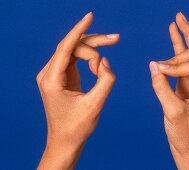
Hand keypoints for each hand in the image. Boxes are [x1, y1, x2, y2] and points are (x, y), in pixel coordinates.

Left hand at [37, 12, 119, 168]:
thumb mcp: (95, 104)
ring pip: (75, 51)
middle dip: (95, 42)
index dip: (79, 30)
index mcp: (52, 79)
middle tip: (116, 38)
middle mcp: (50, 73)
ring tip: (107, 61)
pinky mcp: (62, 77)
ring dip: (93, 51)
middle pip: (73, 47)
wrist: (66, 140)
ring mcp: (55, 74)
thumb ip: (105, 80)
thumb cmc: (77, 126)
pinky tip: (98, 65)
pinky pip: (75, 60)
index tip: (90, 16)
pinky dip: (89, 59)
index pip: (65, 47)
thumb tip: (105, 60)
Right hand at [150, 12, 188, 169]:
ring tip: (175, 23)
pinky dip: (179, 48)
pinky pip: (184, 62)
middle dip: (188, 35)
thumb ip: (162, 87)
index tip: (158, 70)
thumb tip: (153, 66)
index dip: (175, 66)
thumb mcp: (173, 113)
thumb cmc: (186, 135)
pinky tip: (176, 33)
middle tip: (180, 17)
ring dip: (181, 41)